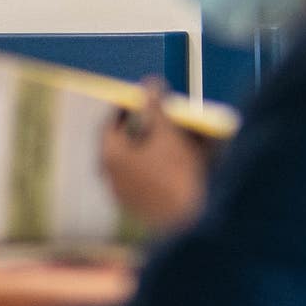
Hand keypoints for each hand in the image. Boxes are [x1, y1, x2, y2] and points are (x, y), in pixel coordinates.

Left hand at [99, 83, 209, 233]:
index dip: (125, 108)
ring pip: (136, 165)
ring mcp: (125, 197)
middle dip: (144, 129)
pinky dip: (159, 170)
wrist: (195, 222)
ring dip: (153, 151)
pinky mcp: (142, 211)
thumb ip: (155, 107)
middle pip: (124, 145)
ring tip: (179, 142)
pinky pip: (146, 182)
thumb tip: (150, 84)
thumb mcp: (167, 133)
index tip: (140, 100)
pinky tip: (183, 166)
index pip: (110, 124)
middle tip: (162, 120)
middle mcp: (111, 178)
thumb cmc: (178, 175)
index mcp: (110, 157)